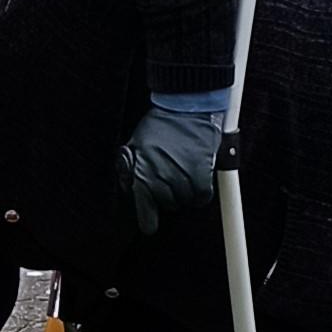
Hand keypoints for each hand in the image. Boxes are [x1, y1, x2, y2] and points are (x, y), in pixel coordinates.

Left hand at [120, 104, 223, 234]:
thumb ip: (131, 170)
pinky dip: (201, 190)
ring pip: (186, 202)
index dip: (149, 220)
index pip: (146, 215)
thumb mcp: (136, 146)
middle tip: (172, 179)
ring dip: (186, 192)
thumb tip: (130, 189)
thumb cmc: (159, 125)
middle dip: (170, 196)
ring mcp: (181, 178)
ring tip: (184, 173)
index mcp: (141, 176)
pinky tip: (197, 176)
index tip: (151, 223)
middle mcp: (160, 180)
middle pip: (169, 206)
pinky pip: (202, 196)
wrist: (183, 108)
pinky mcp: (201, 174)